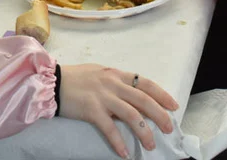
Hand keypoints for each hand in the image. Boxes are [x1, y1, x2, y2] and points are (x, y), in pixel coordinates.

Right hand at [59, 65, 178, 158]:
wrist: (53, 82)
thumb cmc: (76, 78)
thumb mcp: (100, 75)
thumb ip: (116, 85)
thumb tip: (133, 99)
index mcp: (116, 75)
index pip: (145, 83)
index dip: (162, 94)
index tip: (174, 106)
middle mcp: (113, 84)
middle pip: (143, 99)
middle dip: (159, 115)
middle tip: (169, 128)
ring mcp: (103, 96)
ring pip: (131, 114)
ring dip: (143, 131)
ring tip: (150, 145)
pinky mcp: (91, 110)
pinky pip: (109, 128)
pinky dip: (118, 142)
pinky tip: (124, 153)